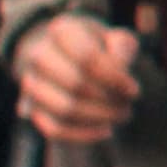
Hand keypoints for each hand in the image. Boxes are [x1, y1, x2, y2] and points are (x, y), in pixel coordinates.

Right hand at [16, 13, 138, 144]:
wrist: (74, 58)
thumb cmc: (104, 48)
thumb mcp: (118, 39)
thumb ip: (123, 47)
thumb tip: (120, 66)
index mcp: (62, 31)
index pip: (87, 57)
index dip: (114, 78)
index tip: (135, 90)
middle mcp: (39, 55)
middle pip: (76, 84)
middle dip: (109, 99)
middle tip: (129, 105)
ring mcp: (32, 83)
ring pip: (64, 108)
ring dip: (99, 117)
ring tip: (121, 115)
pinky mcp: (33, 109)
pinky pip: (54, 129)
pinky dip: (83, 134)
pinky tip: (107, 131)